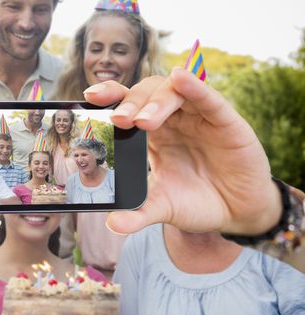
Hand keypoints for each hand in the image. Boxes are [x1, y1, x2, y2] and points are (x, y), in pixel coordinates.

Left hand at [84, 68, 281, 234]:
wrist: (237, 212)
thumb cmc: (197, 202)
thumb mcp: (163, 208)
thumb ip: (138, 214)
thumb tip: (112, 224)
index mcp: (153, 134)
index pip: (128, 106)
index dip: (111, 97)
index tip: (89, 98)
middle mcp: (173, 119)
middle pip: (147, 94)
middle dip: (130, 103)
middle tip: (118, 120)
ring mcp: (198, 117)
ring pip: (173, 92)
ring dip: (155, 101)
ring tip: (142, 121)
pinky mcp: (225, 121)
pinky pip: (209, 99)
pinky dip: (195, 87)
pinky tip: (182, 79)